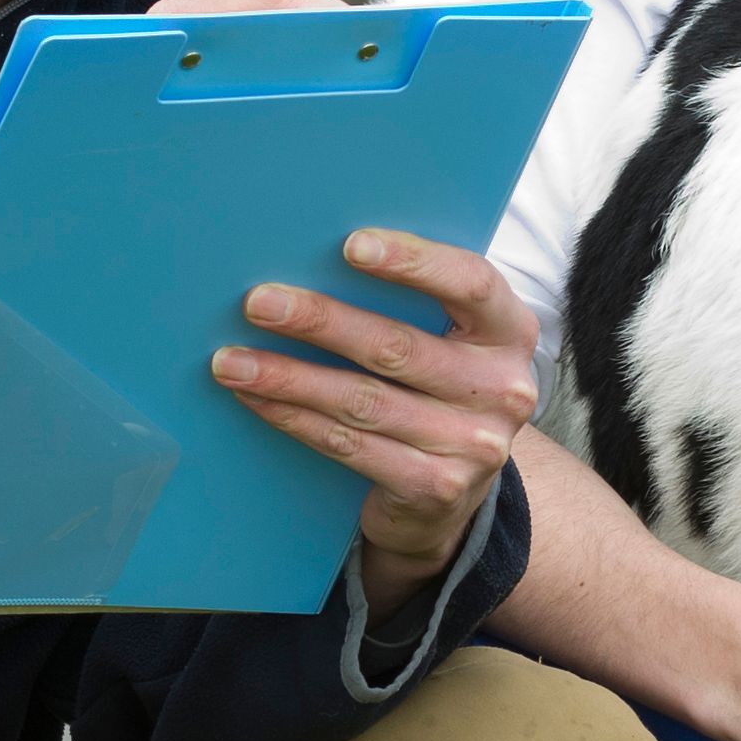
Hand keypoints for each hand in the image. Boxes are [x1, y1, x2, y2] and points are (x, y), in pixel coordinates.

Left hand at [212, 228, 538, 622]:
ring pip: (362, 400)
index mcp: (510, 331)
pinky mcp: (436, 487)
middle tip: (258, 302)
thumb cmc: (434, 389)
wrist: (453, 495)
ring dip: (289, 376)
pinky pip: (349, 445)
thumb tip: (314, 253)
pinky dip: (294, 418)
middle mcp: (502, 389)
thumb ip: (412, 304)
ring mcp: (473, 445)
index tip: (350, 245)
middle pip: (397, 346)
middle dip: (319, 321)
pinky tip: (256, 398)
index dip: (414, 262)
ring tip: (231, 360)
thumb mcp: (449, 343)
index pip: (471, 284)